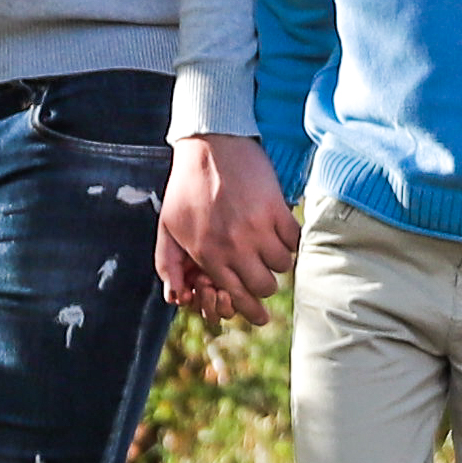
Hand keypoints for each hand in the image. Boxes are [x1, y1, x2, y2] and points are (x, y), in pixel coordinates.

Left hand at [159, 131, 297, 320]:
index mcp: (208, 254)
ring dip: (277, 261)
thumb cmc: (186, 186)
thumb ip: (168, 265)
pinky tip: (280, 231)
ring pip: (283, 265)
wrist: (210, 144)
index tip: (261, 318)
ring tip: (268, 247)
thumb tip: (177, 298)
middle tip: (262, 274)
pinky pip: (295, 240)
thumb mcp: (167, 228)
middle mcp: (234, 246)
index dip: (251, 312)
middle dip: (264, 286)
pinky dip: (291, 240)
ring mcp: (258, 228)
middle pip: (264, 287)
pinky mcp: (276, 209)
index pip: (236, 296)